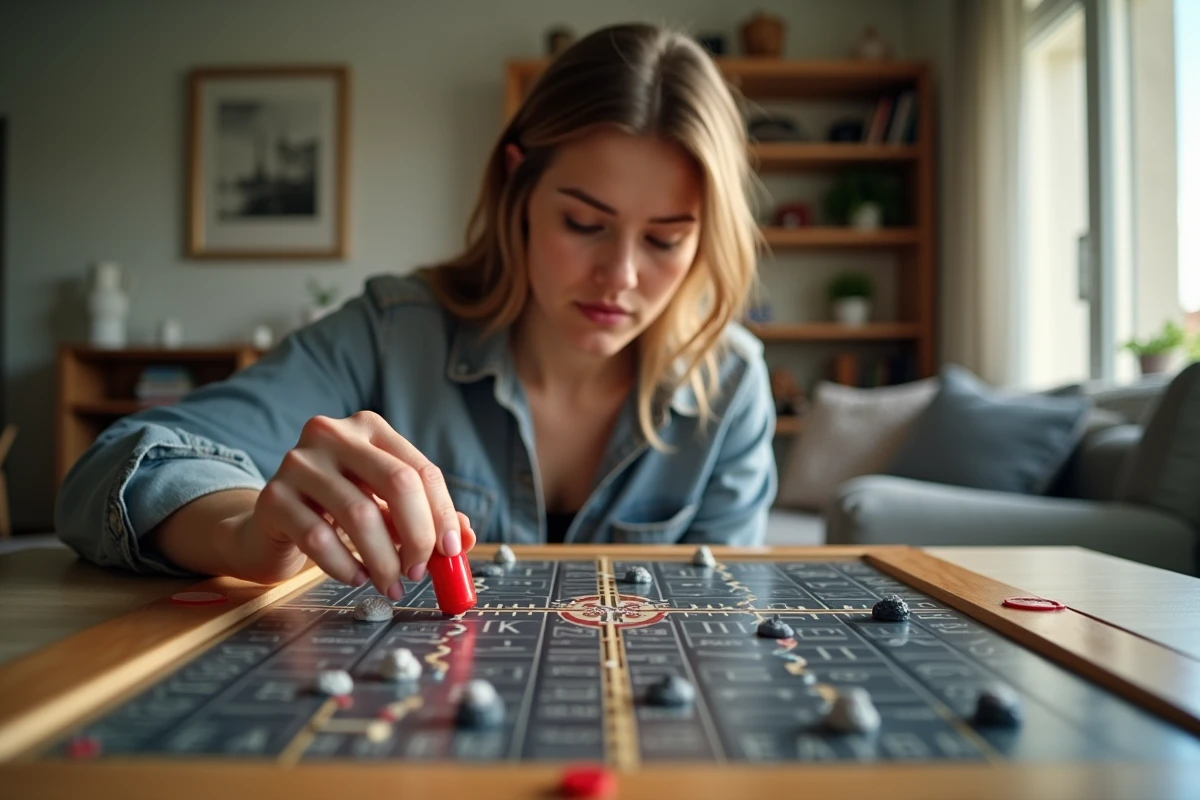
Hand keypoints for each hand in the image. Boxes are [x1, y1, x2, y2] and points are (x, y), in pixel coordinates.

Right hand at [232, 411, 476, 595]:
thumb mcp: (386, 508)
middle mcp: (333, 434)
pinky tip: (356, 577)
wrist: (271, 526)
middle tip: (419, 572)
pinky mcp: (273, 497)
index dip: (442, 514)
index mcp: (370, 428)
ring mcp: (298, 462)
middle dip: (418, 536)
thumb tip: (466, 539)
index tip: (452, 552)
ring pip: (359, 514)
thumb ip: (427, 518)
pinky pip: (319, 538)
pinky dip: (346, 566)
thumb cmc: (337, 512)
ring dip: (384, 560)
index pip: (420, 469)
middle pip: (397, 483)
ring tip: (390, 584)